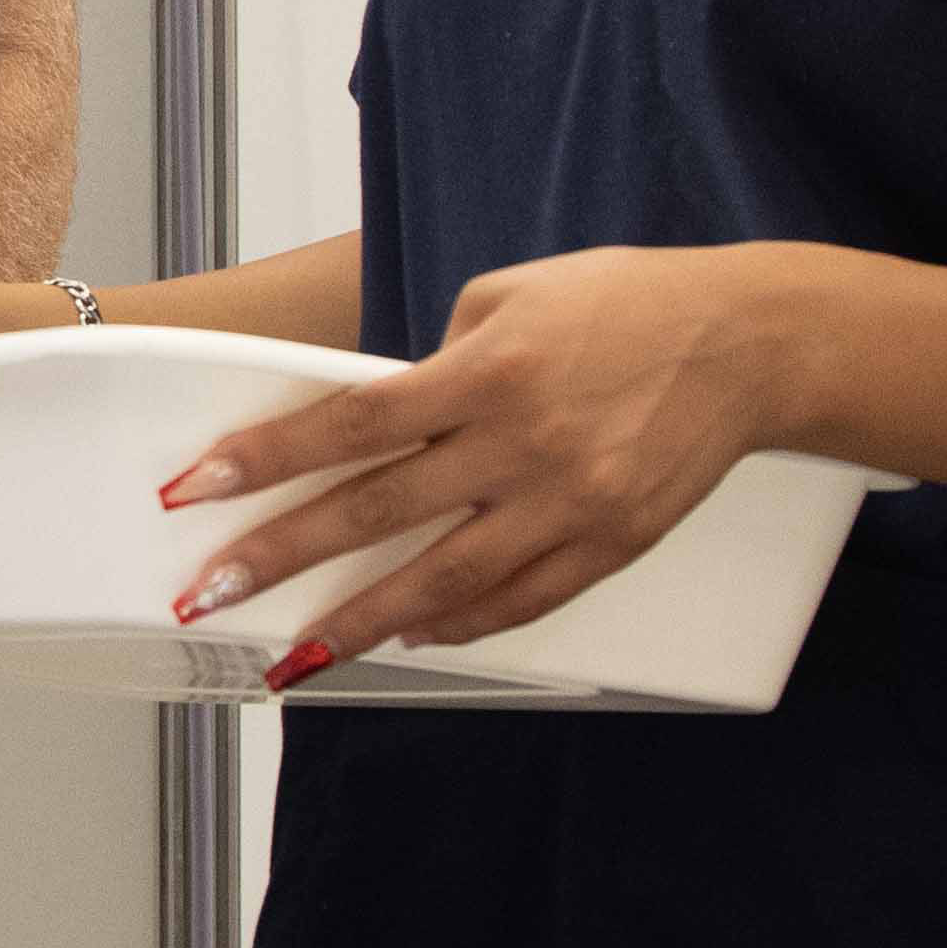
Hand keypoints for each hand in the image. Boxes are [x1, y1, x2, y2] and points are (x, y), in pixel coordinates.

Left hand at [156, 246, 769, 680]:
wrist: (749, 344)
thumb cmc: (627, 303)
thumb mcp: (515, 293)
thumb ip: (441, 354)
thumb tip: (385, 415)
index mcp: (487, 369)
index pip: (351, 422)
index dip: (267, 459)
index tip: (196, 488)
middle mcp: (521, 443)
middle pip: (377, 512)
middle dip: (280, 558)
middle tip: (207, 594)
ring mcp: (568, 504)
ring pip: (443, 583)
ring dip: (360, 623)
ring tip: (294, 654)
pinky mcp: (612, 544)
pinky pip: (521, 600)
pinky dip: (461, 625)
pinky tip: (411, 637)